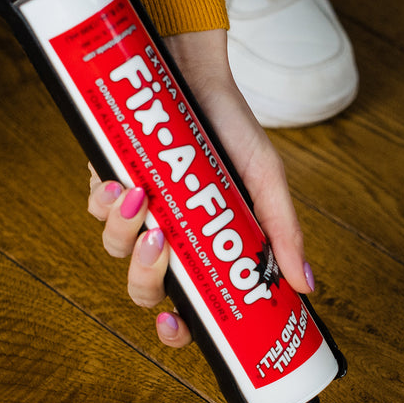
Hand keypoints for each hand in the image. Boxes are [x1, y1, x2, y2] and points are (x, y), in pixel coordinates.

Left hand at [87, 28, 312, 348]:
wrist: (197, 72)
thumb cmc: (234, 128)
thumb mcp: (266, 181)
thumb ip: (282, 233)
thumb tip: (306, 285)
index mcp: (205, 250)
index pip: (186, 308)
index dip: (175, 330)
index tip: (173, 323)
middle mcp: (167, 237)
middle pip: (142, 287)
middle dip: (144, 276)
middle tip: (158, 243)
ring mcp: (136, 211)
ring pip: (113, 247)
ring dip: (121, 230)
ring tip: (140, 198)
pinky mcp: (109, 179)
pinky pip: (97, 205)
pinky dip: (107, 198)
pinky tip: (123, 178)